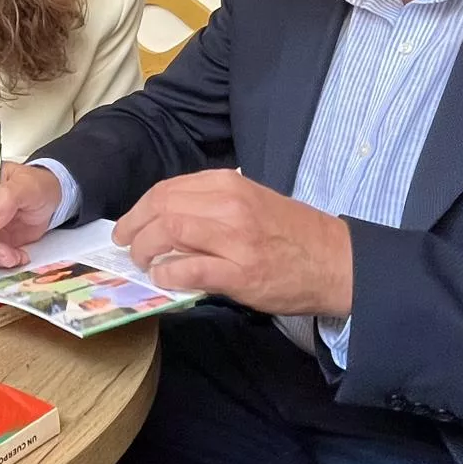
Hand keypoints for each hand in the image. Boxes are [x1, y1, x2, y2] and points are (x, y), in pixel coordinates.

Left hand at [113, 169, 352, 315]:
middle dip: (134, 229)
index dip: (139, 209)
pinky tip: (163, 279)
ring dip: (145, 250)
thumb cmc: (291, 233)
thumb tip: (165, 221)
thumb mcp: (249, 202)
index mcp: (228, 184)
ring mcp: (234, 238)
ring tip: (143, 263)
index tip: (130, 225)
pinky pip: (189, 269)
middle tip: (127, 247)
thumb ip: (209, 206)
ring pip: (169, 233)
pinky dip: (168, 274)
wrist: (336, 261)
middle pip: (161, 208)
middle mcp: (228, 204)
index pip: (166, 189)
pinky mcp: (240, 272)